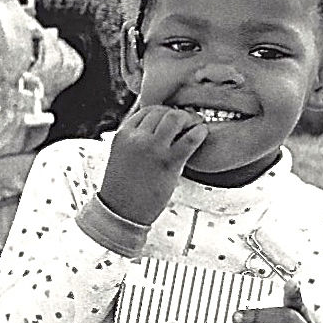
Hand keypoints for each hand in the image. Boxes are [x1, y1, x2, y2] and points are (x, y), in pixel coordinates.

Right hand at [97, 105, 208, 225]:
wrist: (121, 212)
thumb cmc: (124, 186)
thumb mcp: (122, 155)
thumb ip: (136, 139)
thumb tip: (159, 126)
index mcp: (123, 135)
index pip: (147, 110)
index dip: (164, 112)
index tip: (173, 121)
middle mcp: (136, 138)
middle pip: (163, 111)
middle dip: (178, 115)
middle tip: (189, 123)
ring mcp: (152, 149)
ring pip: (175, 118)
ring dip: (189, 119)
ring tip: (195, 127)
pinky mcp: (168, 163)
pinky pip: (191, 138)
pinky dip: (200, 132)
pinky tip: (202, 134)